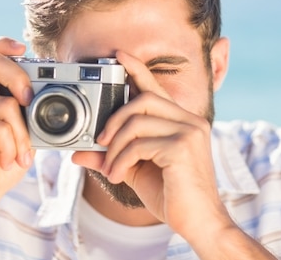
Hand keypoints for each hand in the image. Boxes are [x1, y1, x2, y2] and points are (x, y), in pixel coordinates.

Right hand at [0, 37, 33, 204]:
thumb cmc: (4, 158)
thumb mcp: (25, 129)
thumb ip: (31, 108)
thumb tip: (59, 91)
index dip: (2, 43)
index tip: (23, 49)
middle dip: (18, 77)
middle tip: (30, 102)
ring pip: (5, 103)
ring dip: (22, 134)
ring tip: (21, 154)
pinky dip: (11, 146)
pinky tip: (7, 159)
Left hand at [72, 51, 234, 242]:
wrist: (201, 223)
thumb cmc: (174, 196)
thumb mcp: (137, 171)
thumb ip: (113, 156)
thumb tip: (80, 152)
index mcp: (183, 122)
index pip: (157, 89)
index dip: (137, 70)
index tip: (119, 56)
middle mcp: (190, 121)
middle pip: (144, 99)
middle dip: (115, 117)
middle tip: (100, 141)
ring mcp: (189, 132)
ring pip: (138, 121)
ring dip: (116, 145)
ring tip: (110, 167)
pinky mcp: (182, 148)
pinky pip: (139, 145)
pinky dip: (121, 160)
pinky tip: (119, 176)